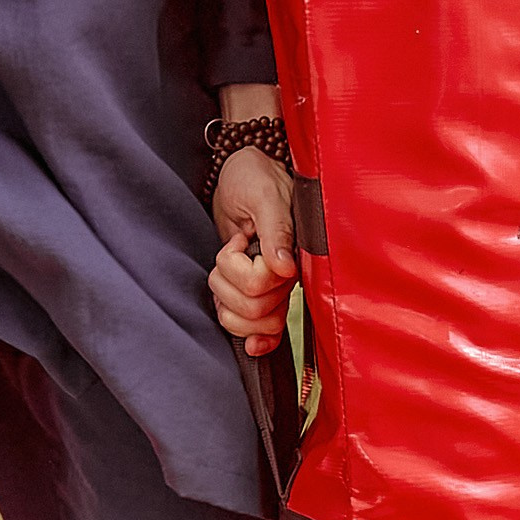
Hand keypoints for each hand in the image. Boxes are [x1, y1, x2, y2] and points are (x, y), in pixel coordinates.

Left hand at [209, 147, 296, 354]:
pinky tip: (250, 345)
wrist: (241, 175)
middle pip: (254, 310)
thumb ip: (277, 229)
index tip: (238, 241)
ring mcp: (276, 286)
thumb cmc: (254, 176)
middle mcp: (288, 274)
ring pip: (251, 322)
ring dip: (226, 299)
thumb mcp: (263, 195)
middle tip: (228, 250)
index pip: (262, 286)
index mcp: (294, 252)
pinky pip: (263, 330)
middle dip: (227, 283)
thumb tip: (285, 267)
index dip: (240, 270)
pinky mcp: (262, 293)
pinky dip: (254, 338)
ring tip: (226, 267)